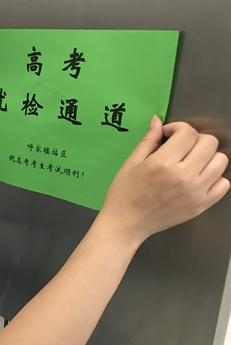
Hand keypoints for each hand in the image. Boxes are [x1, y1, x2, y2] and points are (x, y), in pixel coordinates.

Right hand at [99, 116, 229, 242]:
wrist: (126, 224)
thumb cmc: (124, 193)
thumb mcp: (131, 163)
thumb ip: (149, 140)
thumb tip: (158, 121)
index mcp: (163, 163)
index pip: (187, 133)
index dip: (178, 128)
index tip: (168, 135)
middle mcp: (184, 176)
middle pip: (209, 143)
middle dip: (194, 139)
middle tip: (180, 147)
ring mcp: (196, 192)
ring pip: (220, 161)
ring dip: (207, 156)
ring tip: (191, 162)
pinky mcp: (202, 205)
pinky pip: (224, 184)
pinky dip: (215, 177)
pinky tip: (198, 178)